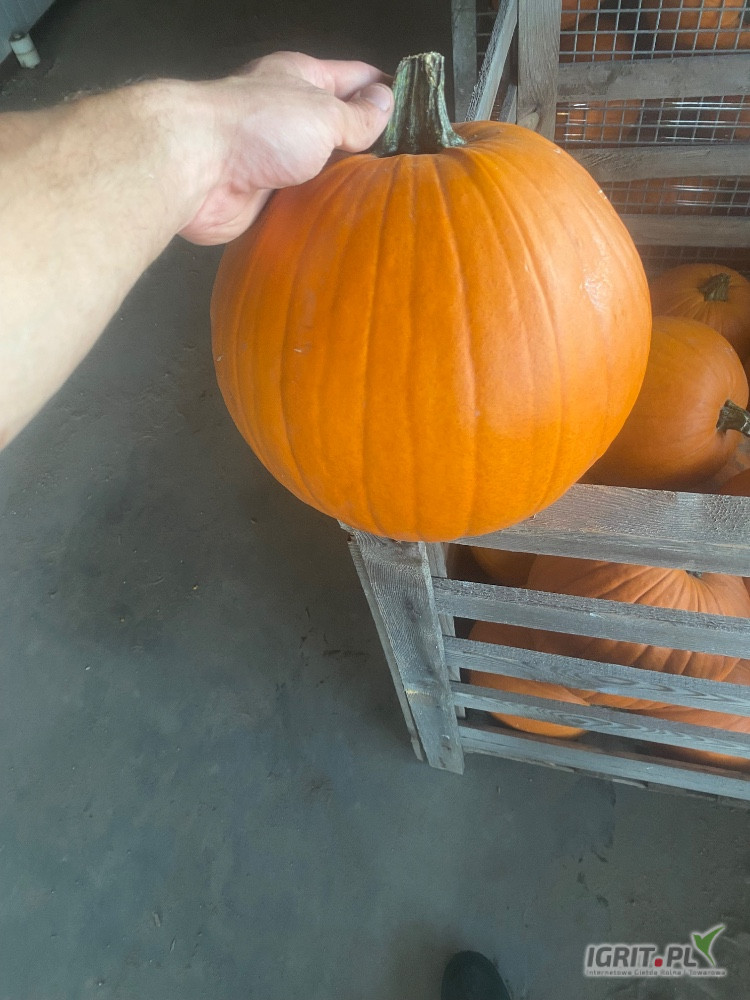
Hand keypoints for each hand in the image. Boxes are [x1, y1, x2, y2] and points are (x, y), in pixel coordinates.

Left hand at [177, 51, 393, 244]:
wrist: (198, 167)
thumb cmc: (260, 126)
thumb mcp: (323, 113)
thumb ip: (357, 116)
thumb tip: (386, 102)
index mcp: (301, 77)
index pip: (355, 76)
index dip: (386, 89)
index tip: (420, 110)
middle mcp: (287, 113)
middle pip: (338, 126)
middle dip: (370, 142)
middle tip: (411, 165)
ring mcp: (272, 156)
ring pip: (319, 168)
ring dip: (344, 182)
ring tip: (386, 197)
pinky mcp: (261, 195)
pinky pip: (299, 201)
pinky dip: (319, 208)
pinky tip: (346, 220)